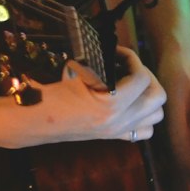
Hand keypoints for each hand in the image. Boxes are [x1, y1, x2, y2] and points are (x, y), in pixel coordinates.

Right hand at [2, 46, 165, 149]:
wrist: (32, 120)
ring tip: (131, 84)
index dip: (132, 58)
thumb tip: (118, 55)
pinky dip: (143, 117)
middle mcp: (119, 122)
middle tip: (128, 67)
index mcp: (110, 105)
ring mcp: (117, 132)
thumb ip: (103, 65)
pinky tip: (128, 104)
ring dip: (148, 96)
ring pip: (156, 116)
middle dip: (147, 77)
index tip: (117, 52)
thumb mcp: (78, 71)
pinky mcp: (112, 138)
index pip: (141, 77)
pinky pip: (143, 131)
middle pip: (157, 97)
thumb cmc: (49, 93)